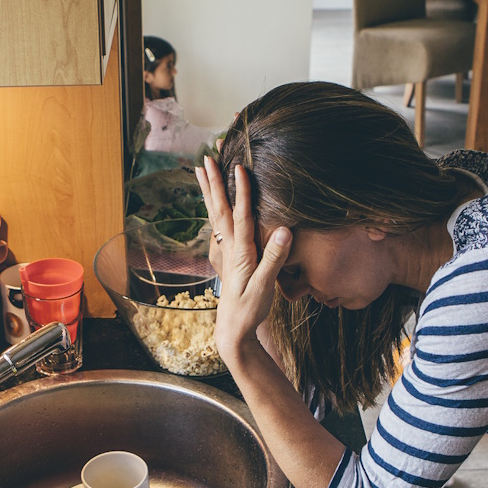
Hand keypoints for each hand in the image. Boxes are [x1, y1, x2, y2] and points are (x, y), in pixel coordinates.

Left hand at [195, 157, 291, 366]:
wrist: (233, 329)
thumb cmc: (250, 309)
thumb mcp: (265, 286)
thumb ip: (275, 258)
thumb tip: (285, 229)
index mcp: (241, 251)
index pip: (240, 215)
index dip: (241, 191)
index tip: (239, 167)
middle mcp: (230, 247)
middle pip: (219, 208)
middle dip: (214, 182)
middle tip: (206, 158)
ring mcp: (226, 250)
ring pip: (215, 214)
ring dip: (209, 191)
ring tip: (201, 170)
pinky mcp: (227, 256)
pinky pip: (218, 225)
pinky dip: (214, 207)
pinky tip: (212, 201)